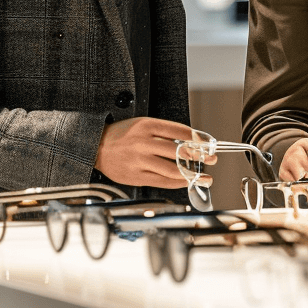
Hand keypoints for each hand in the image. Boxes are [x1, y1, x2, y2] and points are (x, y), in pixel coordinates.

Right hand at [95, 117, 209, 188]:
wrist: (95, 147)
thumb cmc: (122, 135)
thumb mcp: (142, 124)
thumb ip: (164, 131)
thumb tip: (192, 141)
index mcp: (147, 126)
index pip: (180, 131)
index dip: (198, 139)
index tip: (209, 144)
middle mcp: (143, 142)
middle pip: (178, 151)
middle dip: (199, 156)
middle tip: (212, 159)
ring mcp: (139, 160)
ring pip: (172, 169)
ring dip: (192, 174)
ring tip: (204, 176)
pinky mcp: (136, 176)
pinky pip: (161, 181)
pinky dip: (177, 182)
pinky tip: (187, 182)